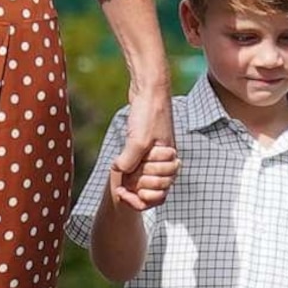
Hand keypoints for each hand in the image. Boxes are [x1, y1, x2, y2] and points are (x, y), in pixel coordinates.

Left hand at [110, 84, 178, 208]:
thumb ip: (130, 161)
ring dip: (131, 179)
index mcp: (169, 162)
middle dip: (135, 186)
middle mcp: (165, 161)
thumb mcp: (138, 140)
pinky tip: (118, 164)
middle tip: (123, 175)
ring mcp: (155, 155)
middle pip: (150, 190)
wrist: (149, 89)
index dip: (140, 198)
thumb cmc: (149, 113)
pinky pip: (137, 168)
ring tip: (120, 168)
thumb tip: (119, 173)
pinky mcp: (145, 147)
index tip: (123, 191)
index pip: (158, 195)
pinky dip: (127, 170)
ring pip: (143, 180)